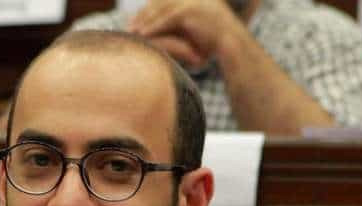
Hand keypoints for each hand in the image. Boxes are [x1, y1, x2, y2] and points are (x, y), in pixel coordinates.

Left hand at [127, 0, 242, 61]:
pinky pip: (166, 19)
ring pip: (161, 9)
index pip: (165, 1)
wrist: (233, 45)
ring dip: (144, 20)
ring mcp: (192, 0)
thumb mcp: (192, 32)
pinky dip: (153, 27)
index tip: (135, 21)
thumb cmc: (215, 44)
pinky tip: (143, 35)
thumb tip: (155, 32)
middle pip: (160, 2)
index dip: (149, 10)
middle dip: (143, 14)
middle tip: (129, 26)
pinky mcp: (190, 10)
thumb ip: (175, 28)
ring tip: (132, 31)